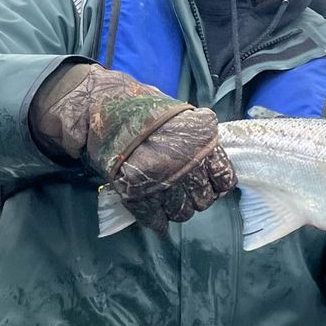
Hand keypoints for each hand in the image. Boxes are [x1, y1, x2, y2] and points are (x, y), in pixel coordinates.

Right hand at [30, 64, 236, 233]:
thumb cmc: (140, 105)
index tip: (209, 186)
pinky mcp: (139, 193)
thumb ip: (196, 138)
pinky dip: (156, 222)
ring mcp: (164, 181)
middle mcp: (188, 164)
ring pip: (182, 213)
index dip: (216, 186)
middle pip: (203, 200)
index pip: (224, 179)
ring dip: (175, 210)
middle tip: (183, 193)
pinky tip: (155, 220)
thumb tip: (207, 159)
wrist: (101, 103)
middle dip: (194, 199)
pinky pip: (155, 219)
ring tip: (165, 201)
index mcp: (202, 142)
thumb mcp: (180, 115)